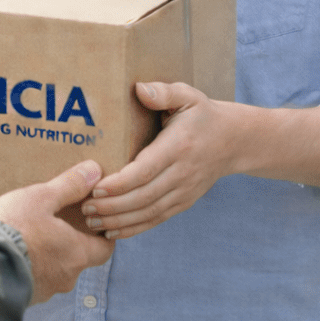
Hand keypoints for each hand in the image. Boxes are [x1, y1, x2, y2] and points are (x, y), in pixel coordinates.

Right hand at [0, 160, 114, 302]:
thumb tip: (94, 171)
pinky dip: (31, 265)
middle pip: (79, 258)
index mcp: (77, 253)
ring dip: (48, 254)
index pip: (105, 249)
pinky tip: (15, 251)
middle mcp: (66, 276)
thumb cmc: (15, 228)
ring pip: (55, 270)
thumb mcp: (41, 198)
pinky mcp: (24, 296)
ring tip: (31, 234)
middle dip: (70, 241)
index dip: (102, 235)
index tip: (95, 222)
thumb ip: (69, 185)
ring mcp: (45, 290)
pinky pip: (35, 279)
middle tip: (57, 222)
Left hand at [82, 82, 235, 238]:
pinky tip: (112, 231)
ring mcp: (184, 191)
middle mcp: (182, 173)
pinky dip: (135, 228)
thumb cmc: (202, 114)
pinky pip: (157, 218)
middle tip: (84, 207)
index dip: (120, 183)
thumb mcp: (187, 96)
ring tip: (91, 221)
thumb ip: (163, 92)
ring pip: (149, 212)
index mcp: (178, 147)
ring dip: (119, 221)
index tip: (95, 188)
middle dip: (112, 206)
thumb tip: (139, 89)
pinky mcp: (184, 202)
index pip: (146, 170)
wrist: (234, 141)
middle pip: (144, 197)